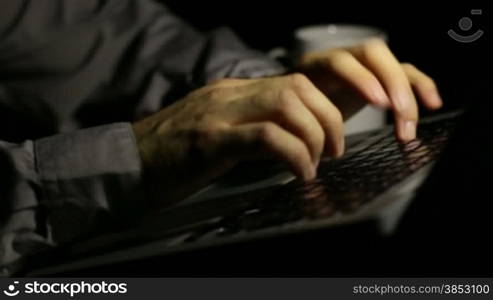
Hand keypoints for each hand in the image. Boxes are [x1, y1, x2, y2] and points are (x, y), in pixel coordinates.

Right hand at [132, 74, 343, 207]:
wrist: (126, 164)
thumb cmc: (172, 155)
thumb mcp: (217, 134)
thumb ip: (251, 131)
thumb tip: (290, 144)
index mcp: (231, 93)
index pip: (292, 83)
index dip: (323, 108)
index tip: (331, 139)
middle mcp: (228, 95)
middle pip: (297, 88)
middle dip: (328, 120)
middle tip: (333, 152)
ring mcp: (217, 114)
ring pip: (286, 105)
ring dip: (313, 136)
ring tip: (315, 165)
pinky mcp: (209, 140)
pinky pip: (265, 137)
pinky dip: (293, 154)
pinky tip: (299, 174)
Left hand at [296, 38, 442, 140]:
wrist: (297, 105)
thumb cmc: (296, 113)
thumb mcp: (295, 116)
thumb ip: (303, 124)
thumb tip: (313, 156)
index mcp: (316, 66)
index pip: (340, 62)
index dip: (361, 78)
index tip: (379, 102)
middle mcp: (343, 59)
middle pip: (374, 55)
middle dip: (392, 83)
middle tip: (400, 114)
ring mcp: (364, 67)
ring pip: (392, 66)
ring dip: (407, 95)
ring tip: (408, 126)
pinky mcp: (381, 78)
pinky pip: (407, 75)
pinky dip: (421, 87)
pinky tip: (433, 104)